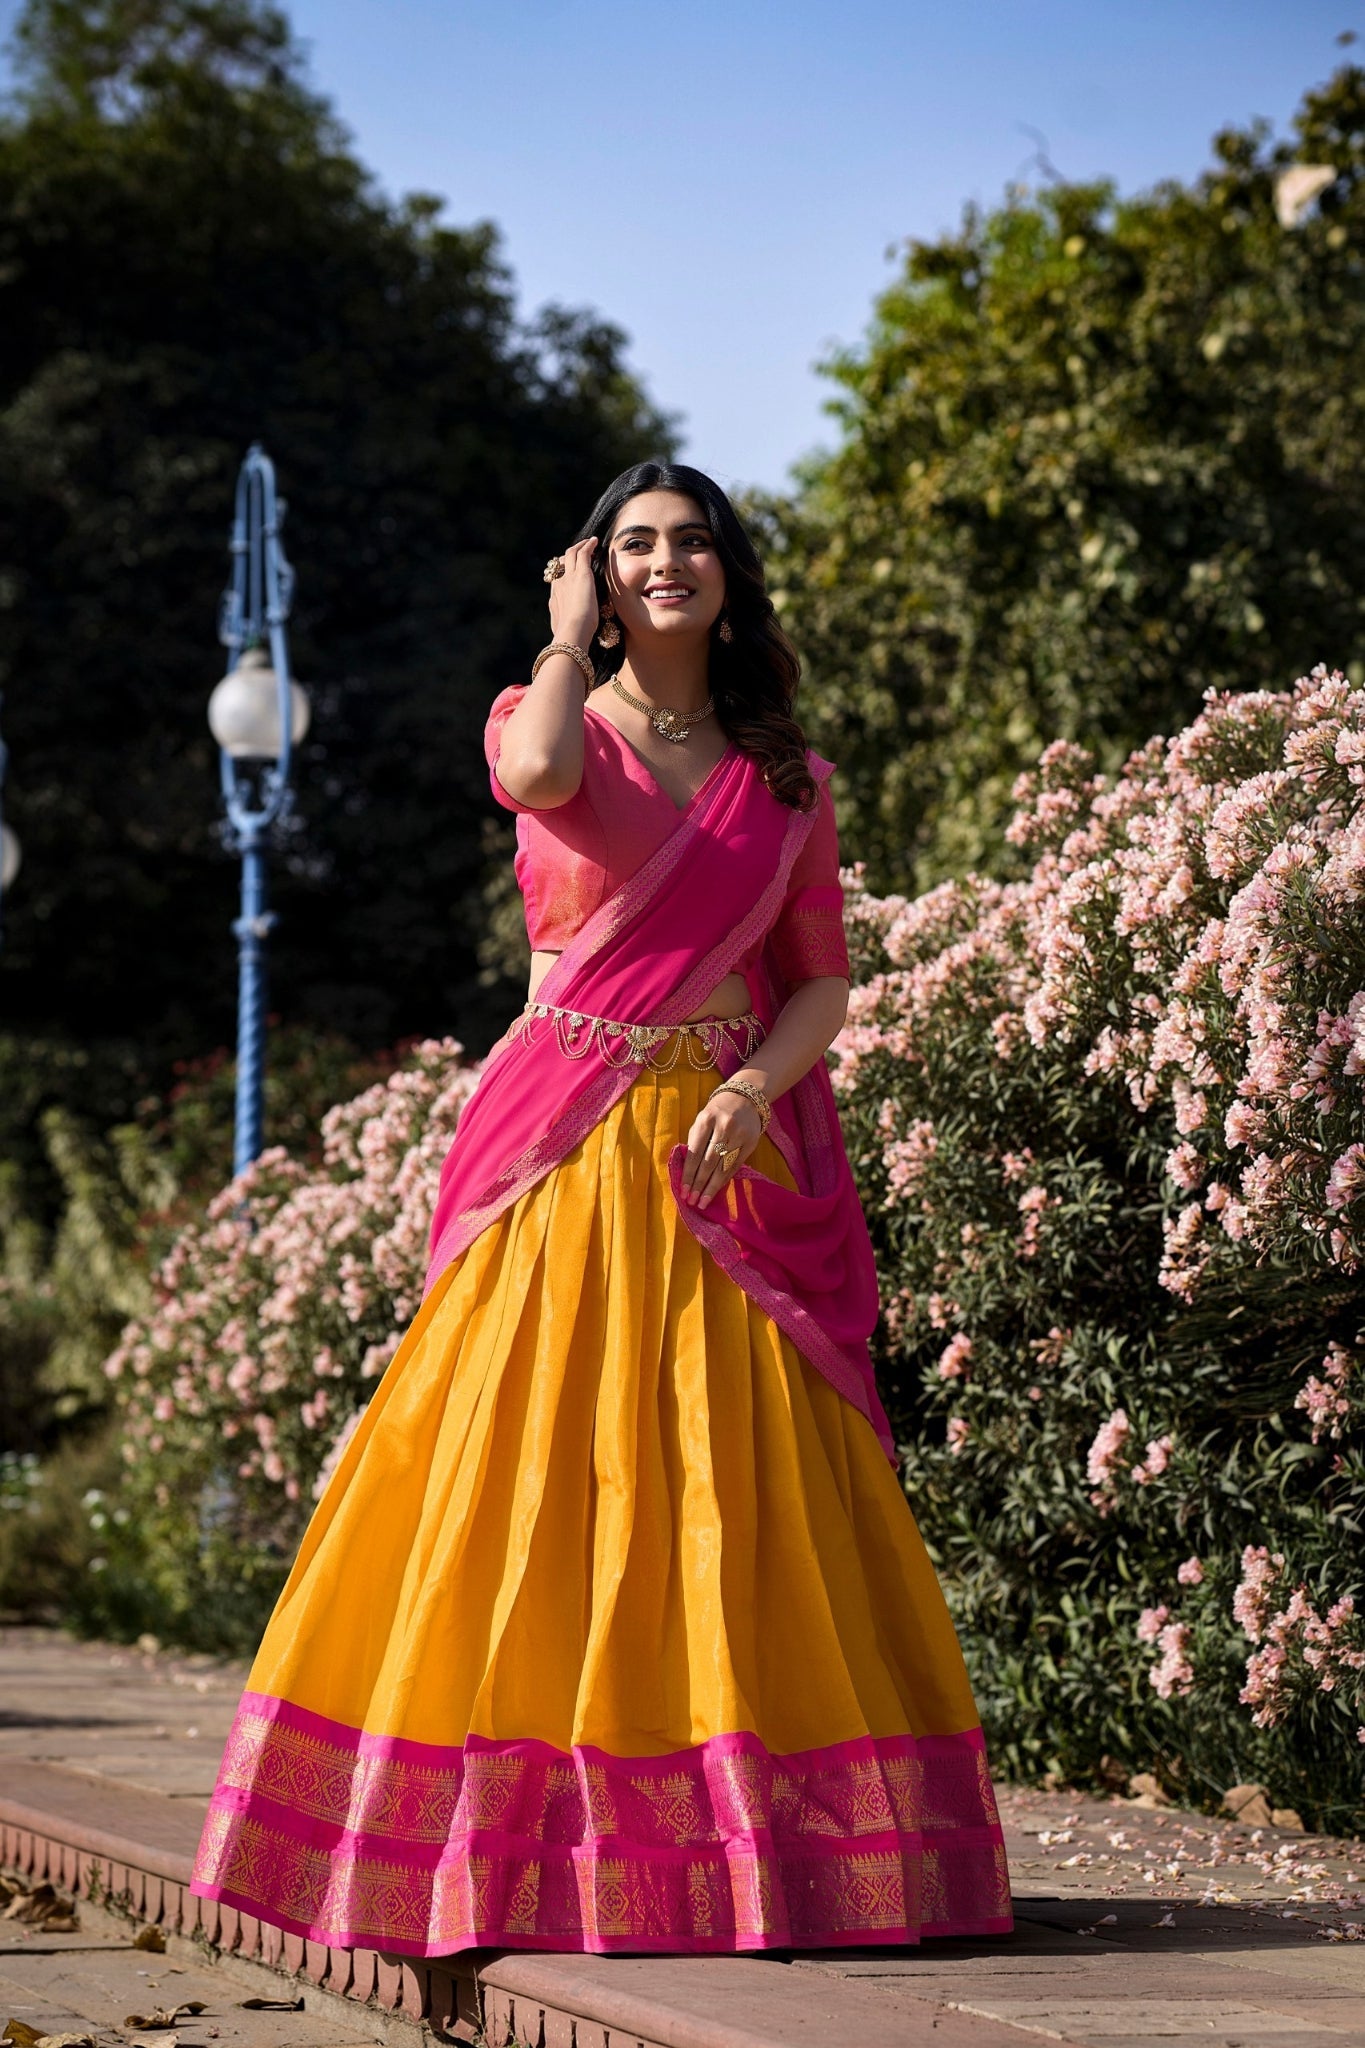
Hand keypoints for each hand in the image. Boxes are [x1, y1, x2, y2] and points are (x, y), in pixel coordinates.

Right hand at [548, 536, 599, 651]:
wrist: (572, 632)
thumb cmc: (571, 637)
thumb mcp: (566, 634)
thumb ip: (567, 631)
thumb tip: (568, 640)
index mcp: (555, 599)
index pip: (557, 581)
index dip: (563, 574)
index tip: (570, 573)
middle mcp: (559, 585)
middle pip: (560, 564)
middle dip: (568, 557)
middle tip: (578, 554)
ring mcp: (568, 578)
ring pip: (570, 555)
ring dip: (579, 547)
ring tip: (588, 543)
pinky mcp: (581, 574)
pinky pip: (583, 553)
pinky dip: (588, 545)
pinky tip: (595, 542)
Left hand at [680, 1095, 762, 1210]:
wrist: (744, 1097)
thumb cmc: (716, 1112)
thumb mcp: (701, 1120)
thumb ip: (694, 1142)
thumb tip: (687, 1172)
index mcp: (706, 1120)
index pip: (695, 1153)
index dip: (689, 1174)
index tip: (683, 1191)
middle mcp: (724, 1127)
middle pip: (709, 1163)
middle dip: (699, 1184)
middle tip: (693, 1201)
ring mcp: (740, 1135)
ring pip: (724, 1167)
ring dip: (712, 1187)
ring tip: (704, 1201)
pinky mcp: (751, 1142)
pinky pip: (736, 1165)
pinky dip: (725, 1179)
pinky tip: (717, 1189)